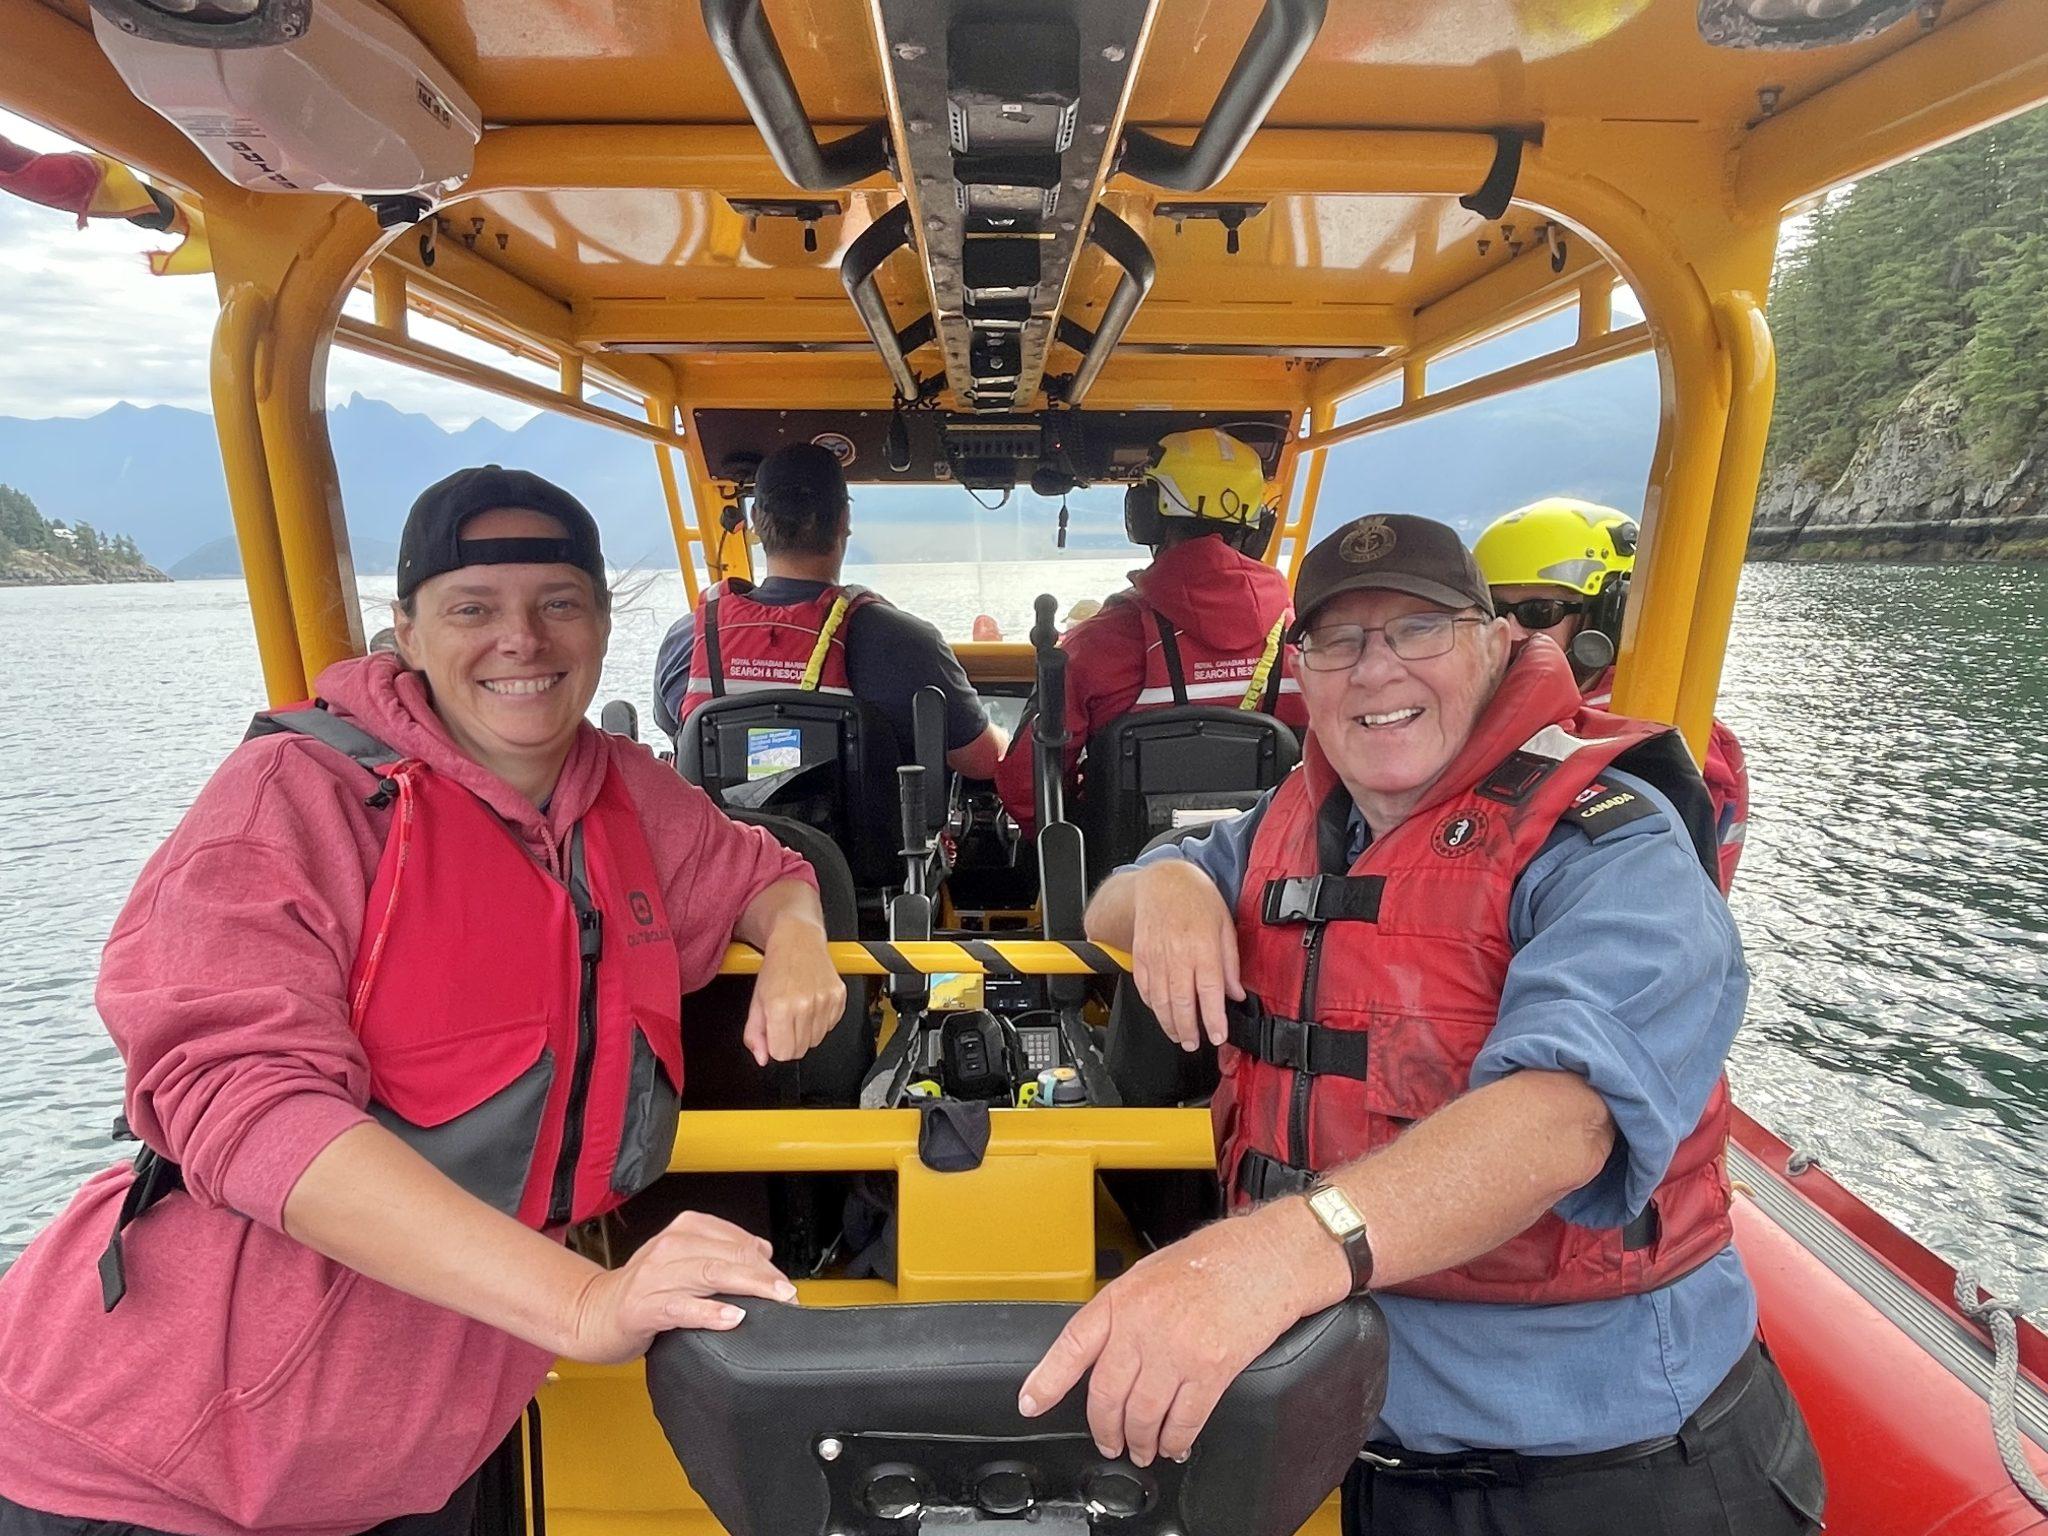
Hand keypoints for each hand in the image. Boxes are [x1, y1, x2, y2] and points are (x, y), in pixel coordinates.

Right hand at [562, 1210, 794, 1363]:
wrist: (592, 1313)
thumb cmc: (642, 1289)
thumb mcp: (684, 1261)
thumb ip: (722, 1251)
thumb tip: (763, 1251)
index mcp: (684, 1230)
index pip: (737, 1239)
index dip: (767, 1262)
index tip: (786, 1283)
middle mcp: (669, 1247)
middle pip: (729, 1255)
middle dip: (765, 1276)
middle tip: (788, 1294)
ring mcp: (654, 1276)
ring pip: (710, 1274)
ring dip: (749, 1287)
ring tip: (773, 1299)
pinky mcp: (642, 1307)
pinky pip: (681, 1307)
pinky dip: (709, 1312)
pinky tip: (732, 1317)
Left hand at [744, 914, 845, 1065]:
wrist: (798, 940)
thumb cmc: (776, 968)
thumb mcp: (755, 1001)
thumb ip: (754, 1034)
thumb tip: (761, 1058)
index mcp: (780, 1006)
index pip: (782, 1054)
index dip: (775, 1046)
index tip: (774, 1033)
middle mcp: (804, 1005)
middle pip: (800, 1051)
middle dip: (790, 1040)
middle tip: (785, 1019)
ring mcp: (824, 1001)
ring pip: (816, 1041)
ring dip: (806, 1031)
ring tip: (799, 1008)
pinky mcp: (839, 998)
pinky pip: (830, 1027)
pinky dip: (821, 1021)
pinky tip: (812, 1003)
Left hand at [1017, 1203, 1339, 1465]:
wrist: (1268, 1258)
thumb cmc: (1216, 1258)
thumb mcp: (1153, 1271)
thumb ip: (1125, 1310)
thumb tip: (1106, 1350)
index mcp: (1124, 1297)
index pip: (1073, 1344)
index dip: (1047, 1379)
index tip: (1031, 1403)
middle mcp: (1144, 1325)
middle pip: (1107, 1394)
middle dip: (1104, 1429)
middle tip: (1108, 1441)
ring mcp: (1177, 1350)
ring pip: (1142, 1415)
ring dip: (1139, 1441)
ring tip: (1141, 1449)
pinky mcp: (1211, 1370)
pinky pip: (1184, 1421)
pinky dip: (1176, 1440)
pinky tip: (1175, 1444)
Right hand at [1130, 862, 1242, 1049]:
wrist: (1161, 880)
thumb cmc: (1196, 898)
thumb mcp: (1225, 924)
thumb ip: (1230, 961)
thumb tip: (1236, 993)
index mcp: (1202, 947)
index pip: (1210, 992)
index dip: (1213, 1019)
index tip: (1218, 1036)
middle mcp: (1177, 955)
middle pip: (1182, 1002)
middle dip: (1189, 1030)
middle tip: (1196, 1044)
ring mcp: (1155, 957)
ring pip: (1161, 1000)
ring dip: (1170, 1023)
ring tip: (1180, 1037)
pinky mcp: (1140, 957)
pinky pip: (1145, 988)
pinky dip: (1153, 1005)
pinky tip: (1162, 1013)